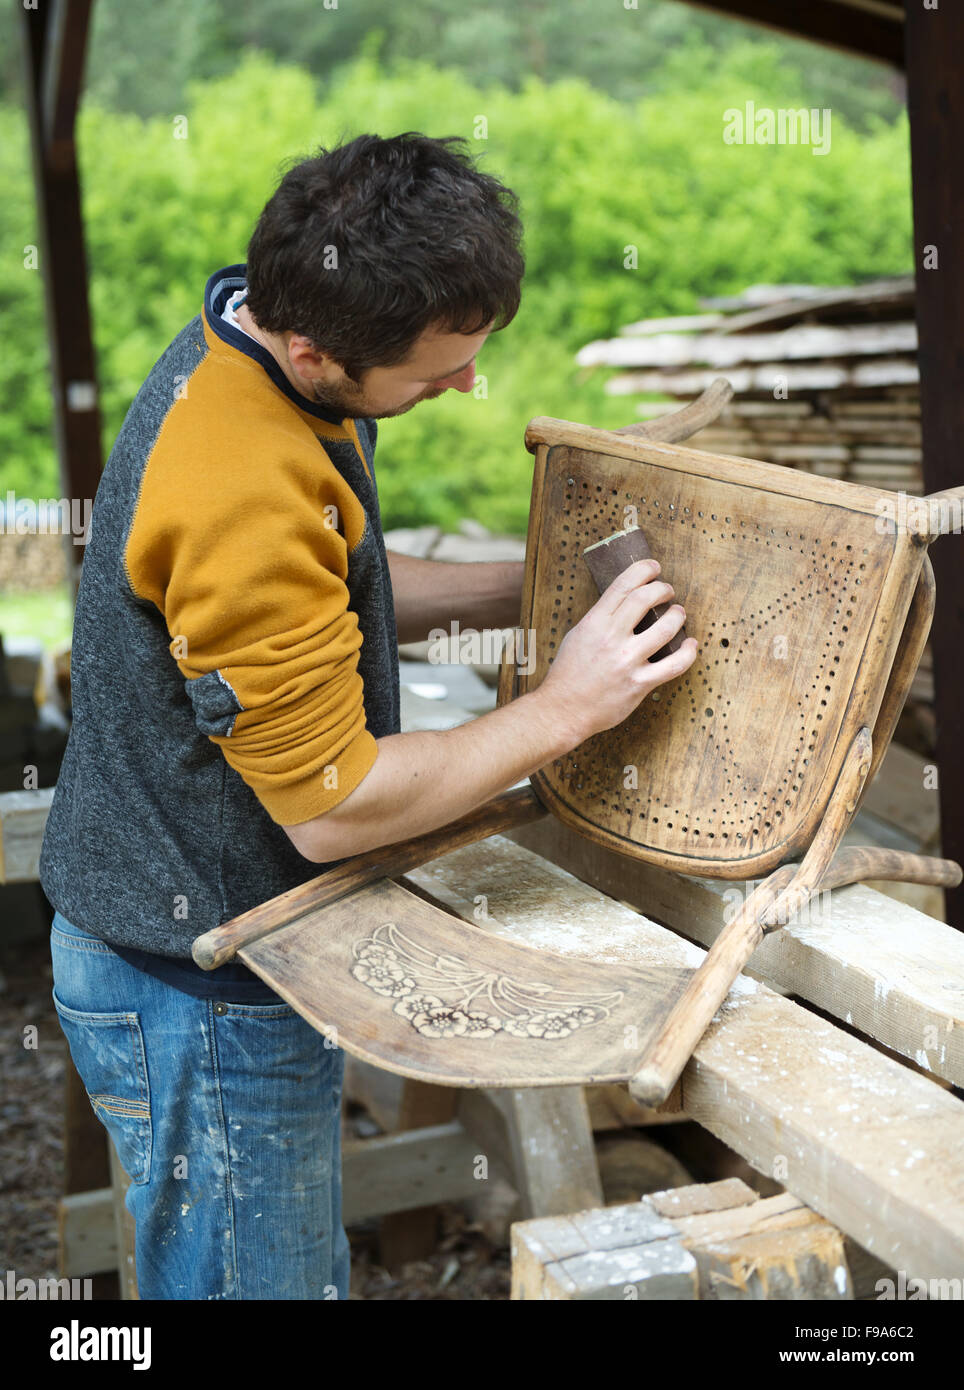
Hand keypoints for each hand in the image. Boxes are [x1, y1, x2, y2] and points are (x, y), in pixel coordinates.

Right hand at [535, 559, 697, 742]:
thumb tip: (624, 603)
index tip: (654, 567)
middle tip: (667, 591)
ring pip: (665, 629)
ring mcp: (627, 661)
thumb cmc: (568, 673)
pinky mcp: (639, 684)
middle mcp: (611, 638)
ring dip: (677, 616)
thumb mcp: (577, 635)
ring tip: (678, 613)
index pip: (623, 585)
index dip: (643, 570)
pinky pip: (674, 665)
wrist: (562, 710)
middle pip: (645, 598)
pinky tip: (690, 644)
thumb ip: (601, 619)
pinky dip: (688, 652)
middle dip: (663, 589)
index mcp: (594, 623)